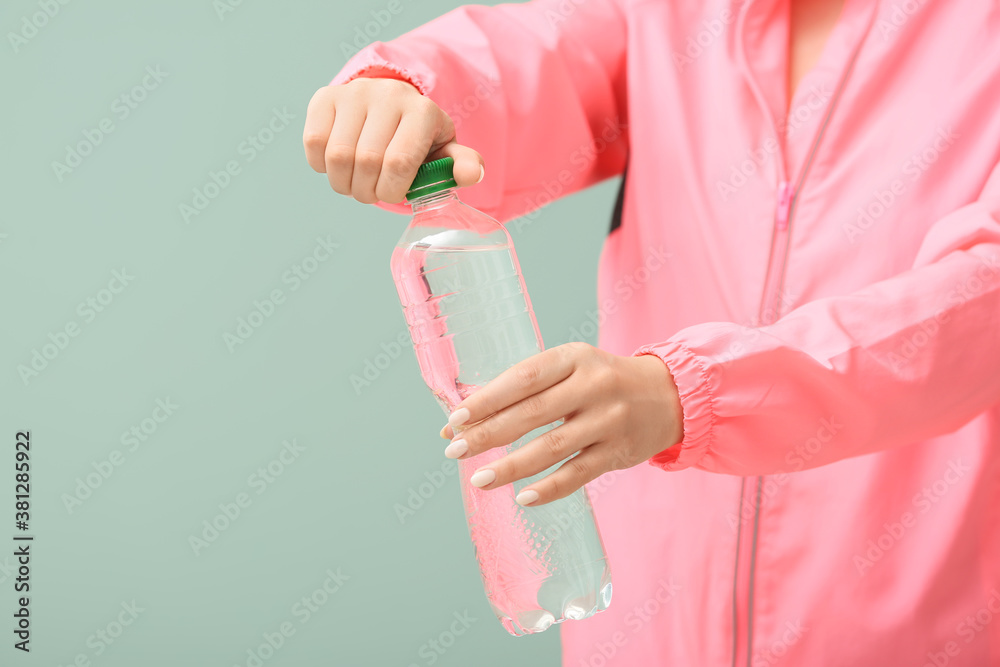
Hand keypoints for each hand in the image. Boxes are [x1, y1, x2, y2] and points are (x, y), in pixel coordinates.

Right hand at [303, 77, 484, 203]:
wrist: (389, 104)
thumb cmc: (417, 137)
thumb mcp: (443, 150)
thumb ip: (460, 164)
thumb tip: (471, 174)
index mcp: (422, 111)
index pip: (399, 163)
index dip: (390, 190)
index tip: (392, 194)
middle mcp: (388, 95)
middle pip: (366, 162)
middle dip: (366, 191)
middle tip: (371, 193)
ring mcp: (354, 93)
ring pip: (337, 156)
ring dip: (344, 183)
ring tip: (355, 183)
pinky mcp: (326, 97)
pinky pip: (314, 143)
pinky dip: (322, 166)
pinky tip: (338, 165)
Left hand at [439, 342, 683, 505]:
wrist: (669, 396)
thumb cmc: (602, 381)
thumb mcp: (570, 368)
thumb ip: (523, 390)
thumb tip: (461, 423)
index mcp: (574, 357)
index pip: (524, 377)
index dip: (487, 399)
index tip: (456, 418)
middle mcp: (594, 386)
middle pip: (533, 413)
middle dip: (489, 434)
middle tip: (455, 451)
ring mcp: (609, 420)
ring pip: (553, 447)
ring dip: (512, 466)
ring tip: (480, 479)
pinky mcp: (619, 452)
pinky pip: (578, 474)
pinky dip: (549, 488)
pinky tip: (522, 497)